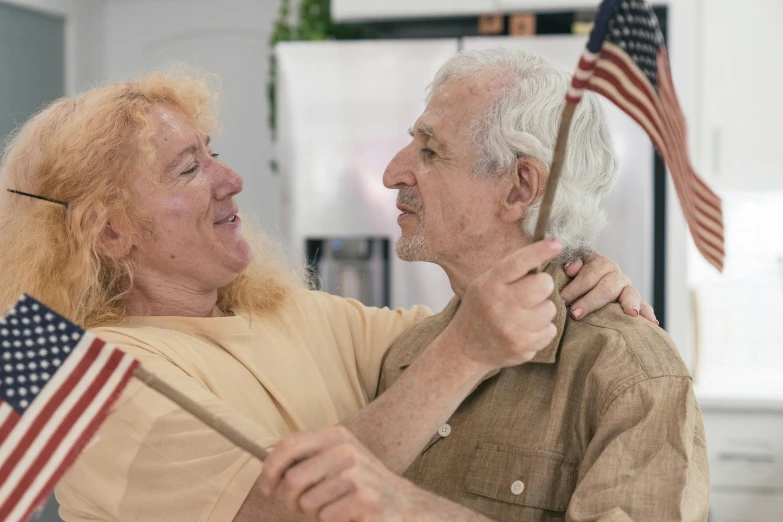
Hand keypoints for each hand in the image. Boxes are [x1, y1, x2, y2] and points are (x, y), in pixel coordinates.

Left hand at [259, 425, 420, 521]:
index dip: (270, 469)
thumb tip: (268, 469)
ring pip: (307, 503)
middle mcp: (346, 450)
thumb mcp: (337, 460)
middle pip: (292, 479)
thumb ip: (307, 458)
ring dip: (315, 513)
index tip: (267, 488)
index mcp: (336, 436)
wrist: (403, 504)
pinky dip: (332, 521)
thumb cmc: (360, 484)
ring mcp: (356, 473)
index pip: (288, 445)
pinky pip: (326, 517)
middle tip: (302, 507)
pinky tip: (348, 515)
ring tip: (335, 508)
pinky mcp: (364, 499)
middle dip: (290, 501)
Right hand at [443, 239, 561, 369]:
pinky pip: (550, 330)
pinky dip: (542, 329)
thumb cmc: (480, 310)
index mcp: (489, 285)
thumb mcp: (484, 285)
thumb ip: (509, 273)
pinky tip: (526, 330)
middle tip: (533, 291)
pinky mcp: (523, 347)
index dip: (539, 251)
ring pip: (550, 309)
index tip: (556, 244)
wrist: (465, 348)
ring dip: (542, 310)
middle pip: (543, 285)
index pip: (518, 263)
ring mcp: (512, 328)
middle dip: (543, 285)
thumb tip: (543, 256)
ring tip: (525, 315)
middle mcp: (500, 305)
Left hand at [560, 253, 656, 323]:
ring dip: (629, 303)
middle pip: (607, 286)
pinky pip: (645, 307)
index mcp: (598, 263)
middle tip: (576, 314)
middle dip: (591, 301)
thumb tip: (571, 269)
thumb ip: (569, 265)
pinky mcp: (635, 302)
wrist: (584, 285)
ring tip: (630, 313)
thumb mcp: (568, 268)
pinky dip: (648, 314)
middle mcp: (615, 274)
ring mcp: (626, 288)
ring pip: (630, 293)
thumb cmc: (571, 280)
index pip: (588, 274)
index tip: (563, 300)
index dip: (575, 287)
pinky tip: (652, 323)